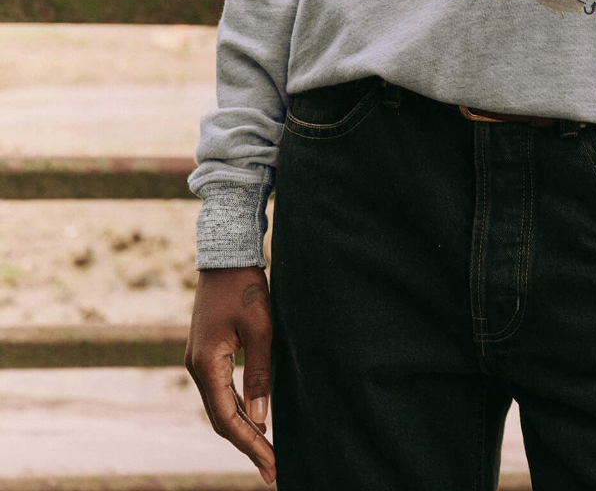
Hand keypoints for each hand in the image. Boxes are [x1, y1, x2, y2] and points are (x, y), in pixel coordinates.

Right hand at [185, 267, 275, 485]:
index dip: (251, 445)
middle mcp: (196, 368)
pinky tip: (255, 418)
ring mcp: (199, 361)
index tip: (272, 465)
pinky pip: (220, 391)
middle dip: (247, 444)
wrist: (225, 254)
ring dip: (242, 428)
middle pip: (221, 419)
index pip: (228, 419)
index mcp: (206, 365)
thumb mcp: (261, 329)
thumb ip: (260, 374)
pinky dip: (237, 409)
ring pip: (219, 407)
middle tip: (272, 469)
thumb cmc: (245, 287)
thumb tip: (261, 419)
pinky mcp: (207, 352)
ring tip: (266, 451)